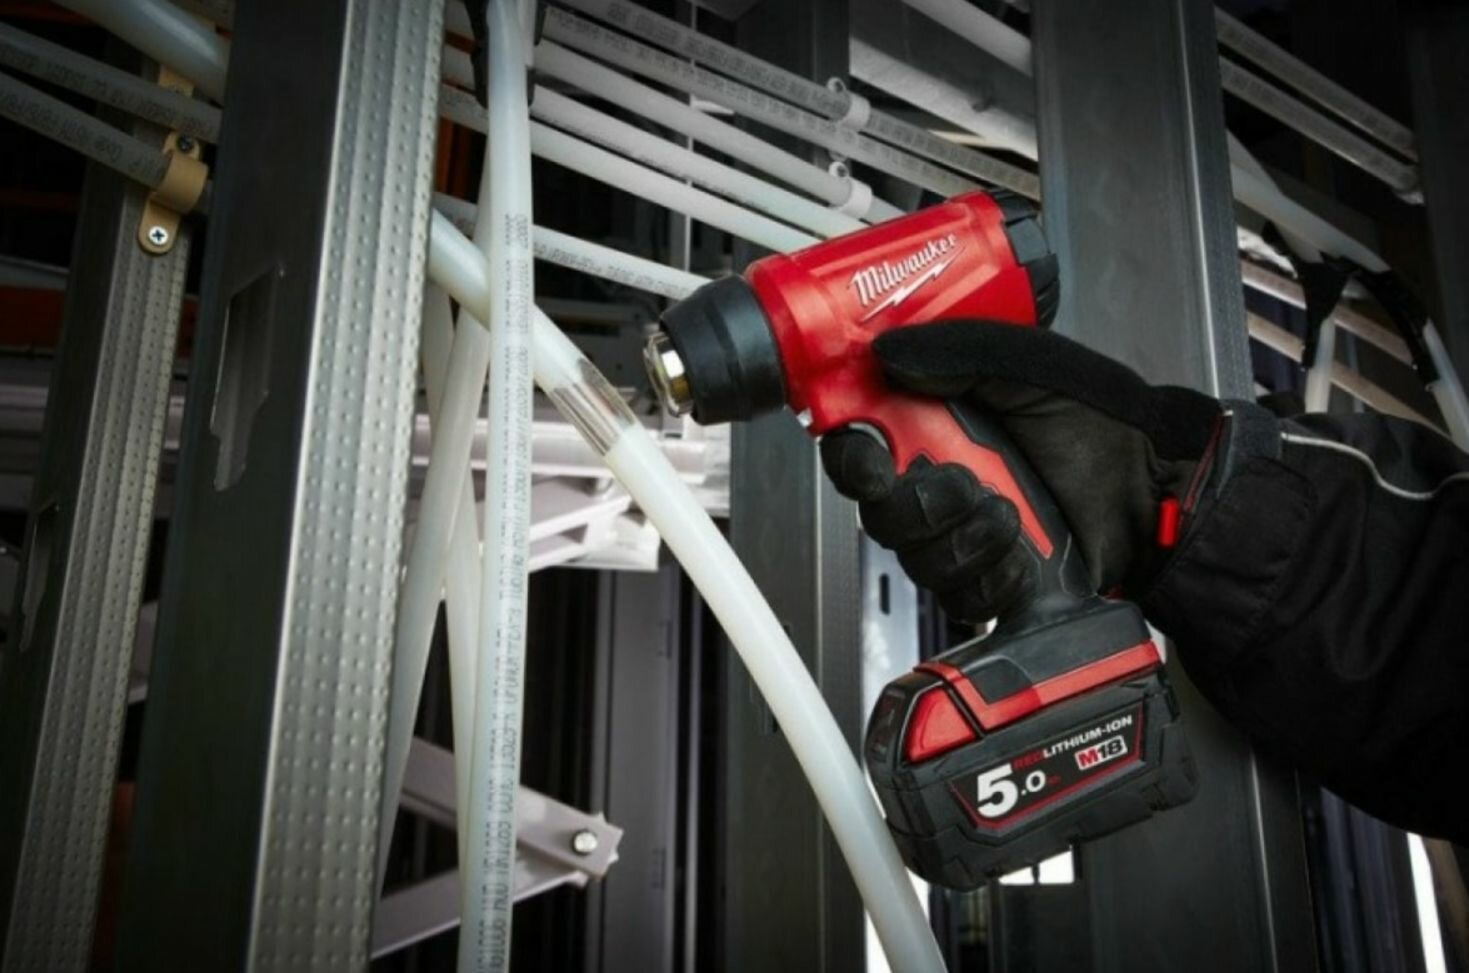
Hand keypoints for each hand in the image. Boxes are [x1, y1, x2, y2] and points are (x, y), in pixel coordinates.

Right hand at [821, 321, 1222, 622]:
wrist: (1156, 490)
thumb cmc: (1103, 425)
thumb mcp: (1030, 368)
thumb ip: (957, 357)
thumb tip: (889, 352)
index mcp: (935, 425)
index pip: (858, 444)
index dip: (851, 457)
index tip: (869, 461)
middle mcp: (937, 482)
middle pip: (877, 511)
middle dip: (915, 503)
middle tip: (961, 483)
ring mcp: (960, 535)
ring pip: (915, 558)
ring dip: (965, 537)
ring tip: (1010, 511)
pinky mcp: (987, 580)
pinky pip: (960, 597)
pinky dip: (995, 574)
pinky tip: (1024, 552)